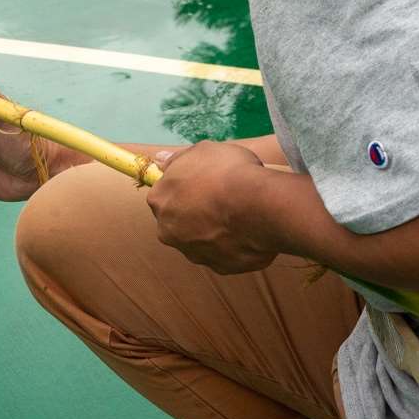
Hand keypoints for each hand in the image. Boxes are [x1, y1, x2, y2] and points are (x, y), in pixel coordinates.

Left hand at [145, 141, 277, 274]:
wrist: (258, 205)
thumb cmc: (228, 172)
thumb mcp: (202, 150)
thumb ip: (178, 159)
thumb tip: (161, 160)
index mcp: (160, 200)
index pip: (164, 195)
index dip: (183, 187)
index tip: (201, 182)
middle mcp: (169, 231)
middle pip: (178, 222)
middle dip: (195, 213)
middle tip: (221, 199)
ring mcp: (193, 253)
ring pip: (201, 241)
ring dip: (214, 231)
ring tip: (241, 215)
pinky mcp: (219, 268)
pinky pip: (225, 254)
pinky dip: (234, 245)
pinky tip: (250, 231)